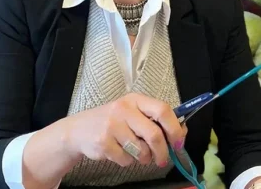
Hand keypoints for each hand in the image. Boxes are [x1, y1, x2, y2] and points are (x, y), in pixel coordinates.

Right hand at [62, 93, 186, 167]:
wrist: (78, 130)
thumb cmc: (114, 121)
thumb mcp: (134, 113)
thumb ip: (156, 120)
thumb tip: (181, 133)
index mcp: (136, 100)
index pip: (163, 110)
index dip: (175, 128)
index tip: (179, 142)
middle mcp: (124, 109)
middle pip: (154, 134)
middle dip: (162, 151)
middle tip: (163, 160)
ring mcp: (112, 126)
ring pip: (141, 150)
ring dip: (144, 158)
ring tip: (138, 154)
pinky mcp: (103, 142)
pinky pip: (126, 159)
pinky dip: (127, 161)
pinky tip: (120, 152)